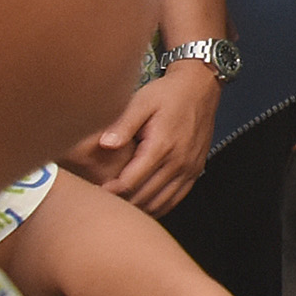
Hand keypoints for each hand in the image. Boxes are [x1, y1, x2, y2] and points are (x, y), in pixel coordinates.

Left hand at [58, 61, 216, 214]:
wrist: (200, 87)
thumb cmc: (168, 93)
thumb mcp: (142, 102)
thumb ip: (123, 124)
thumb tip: (104, 144)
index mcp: (162, 146)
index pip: (130, 182)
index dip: (110, 191)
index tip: (94, 192)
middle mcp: (178, 162)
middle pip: (144, 197)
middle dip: (122, 202)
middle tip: (103, 201)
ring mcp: (189, 168)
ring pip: (160, 203)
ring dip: (139, 207)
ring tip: (120, 204)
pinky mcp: (195, 171)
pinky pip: (176, 199)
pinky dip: (158, 206)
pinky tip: (143, 203)